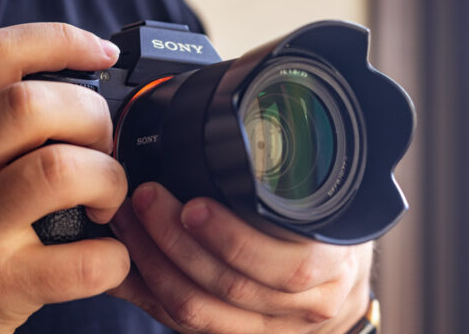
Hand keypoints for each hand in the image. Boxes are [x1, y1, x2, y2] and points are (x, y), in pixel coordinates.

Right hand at [0, 23, 129, 333]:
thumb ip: (12, 127)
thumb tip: (92, 95)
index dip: (59, 40)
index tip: (104, 52)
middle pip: (32, 106)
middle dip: (94, 119)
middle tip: (105, 148)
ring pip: (60, 171)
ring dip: (109, 182)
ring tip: (108, 201)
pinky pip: (84, 258)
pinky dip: (115, 256)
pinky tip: (108, 255)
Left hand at [111, 182, 372, 333]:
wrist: (340, 287)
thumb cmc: (330, 241)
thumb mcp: (326, 209)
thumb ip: (293, 192)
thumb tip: (242, 153)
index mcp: (328, 269)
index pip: (282, 264)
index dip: (231, 238)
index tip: (192, 205)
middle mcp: (300, 307)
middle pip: (227, 286)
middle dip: (176, 241)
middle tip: (146, 200)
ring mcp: (267, 330)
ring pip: (199, 311)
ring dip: (153, 265)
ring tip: (129, 224)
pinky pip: (183, 326)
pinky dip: (148, 295)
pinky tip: (128, 267)